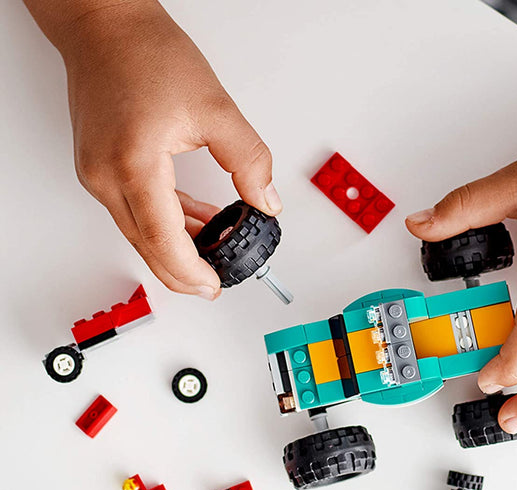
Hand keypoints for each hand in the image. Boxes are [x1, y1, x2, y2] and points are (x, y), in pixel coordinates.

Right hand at [59, 1, 280, 298]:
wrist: (104, 25)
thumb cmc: (146, 53)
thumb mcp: (215, 108)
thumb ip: (249, 162)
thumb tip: (266, 202)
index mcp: (133, 164)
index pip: (164, 240)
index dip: (192, 271)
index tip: (214, 286)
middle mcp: (106, 176)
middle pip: (149, 247)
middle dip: (185, 272)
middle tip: (215, 283)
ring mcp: (98, 175)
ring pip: (142, 233)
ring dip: (179, 247)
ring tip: (217, 248)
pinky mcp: (101, 170)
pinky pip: (137, 212)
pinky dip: (167, 223)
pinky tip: (196, 221)